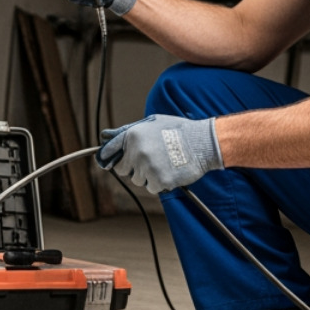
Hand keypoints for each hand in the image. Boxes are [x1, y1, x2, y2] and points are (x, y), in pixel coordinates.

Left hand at [97, 115, 221, 193]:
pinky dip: (160, 183)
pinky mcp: (158, 181)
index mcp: (133, 135)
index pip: (109, 151)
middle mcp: (137, 152)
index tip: (107, 163)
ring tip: (164, 163)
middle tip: (150, 161)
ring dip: (148, 176)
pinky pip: (151, 188)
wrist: (203, 143)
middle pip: (123, 170)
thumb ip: (131, 131)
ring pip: (138, 180)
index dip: (109, 158)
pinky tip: (171, 171)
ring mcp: (147, 167)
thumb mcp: (153, 122)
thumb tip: (108, 137)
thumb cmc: (179, 131)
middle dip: (133, 168)